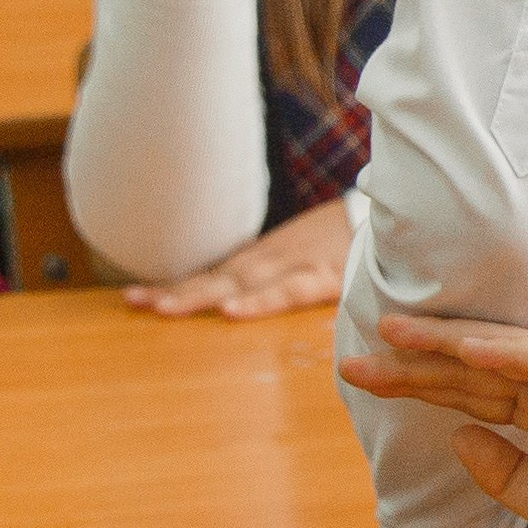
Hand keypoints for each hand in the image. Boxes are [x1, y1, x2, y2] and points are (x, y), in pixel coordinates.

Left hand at [126, 197, 351, 319]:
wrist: (394, 215)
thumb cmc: (348, 241)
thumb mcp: (306, 255)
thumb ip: (277, 277)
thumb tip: (236, 299)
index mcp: (266, 258)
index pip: (212, 274)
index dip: (175, 286)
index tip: (133, 298)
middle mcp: (273, 259)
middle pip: (217, 277)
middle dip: (176, 291)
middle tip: (135, 303)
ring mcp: (297, 264)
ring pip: (241, 283)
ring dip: (202, 295)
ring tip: (165, 309)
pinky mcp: (326, 276)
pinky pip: (288, 291)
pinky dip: (259, 301)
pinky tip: (232, 311)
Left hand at [337, 318, 527, 527]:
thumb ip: (503, 473)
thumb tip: (455, 437)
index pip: (470, 392)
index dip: (418, 382)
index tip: (363, 376)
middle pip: (476, 368)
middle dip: (418, 358)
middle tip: (361, 346)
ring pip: (508, 353)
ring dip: (453, 341)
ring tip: (399, 333)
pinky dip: (513, 352)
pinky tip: (469, 348)